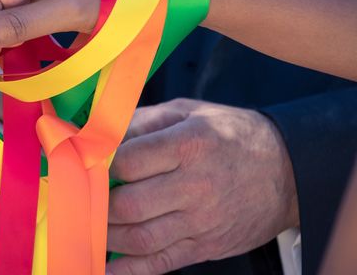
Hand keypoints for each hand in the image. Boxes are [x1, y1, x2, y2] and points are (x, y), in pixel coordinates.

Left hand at [106, 98, 298, 274]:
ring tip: (90, 224)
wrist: (288, 170)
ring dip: (107, 235)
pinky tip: (105, 266)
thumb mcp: (189, 111)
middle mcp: (195, 185)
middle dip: (98, 203)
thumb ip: (144, 120)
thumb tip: (103, 133)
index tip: (87, 163)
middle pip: (130, 204)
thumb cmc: (232, 134)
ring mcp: (202, 221)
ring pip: (141, 237)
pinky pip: (161, 263)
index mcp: (189, 144)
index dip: (101, 164)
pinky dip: (129, 269)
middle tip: (83, 196)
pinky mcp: (206, 246)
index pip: (129, 161)